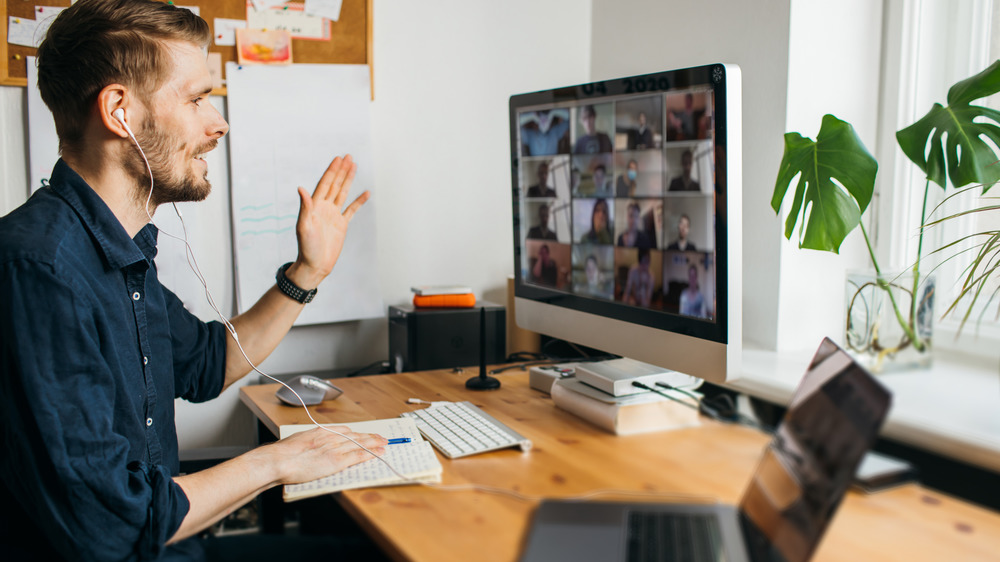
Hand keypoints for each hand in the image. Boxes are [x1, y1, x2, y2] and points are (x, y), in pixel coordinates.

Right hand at [262, 425, 386, 484]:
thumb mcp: (298, 440)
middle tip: (381, 437)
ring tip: (385, 443)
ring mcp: (335, 449)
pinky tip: (379, 453)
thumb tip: (310, 444)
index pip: (345, 431)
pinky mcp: (337, 461)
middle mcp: (331, 438)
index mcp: (321, 432)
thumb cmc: (283, 453)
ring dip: (375, 444)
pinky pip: (358, 456)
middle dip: (370, 437)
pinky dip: (370, 454)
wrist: (279, 460)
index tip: (364, 434)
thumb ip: (309, 441)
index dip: (357, 433)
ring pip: (360, 444)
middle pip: (356, 436)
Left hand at [288, 155, 370, 288]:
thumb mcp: (304, 226)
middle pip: (334, 184)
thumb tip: (301, 188)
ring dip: (348, 180)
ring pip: (343, 193)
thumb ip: (305, 207)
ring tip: (354, 166)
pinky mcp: (342, 224)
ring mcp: (333, 215)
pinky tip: (365, 193)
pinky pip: (352, 210)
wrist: (315, 264)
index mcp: (315, 206)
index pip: (324, 183)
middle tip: (348, 156)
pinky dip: (359, 201)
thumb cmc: (306, 247)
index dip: (331, 171)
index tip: (338, 159)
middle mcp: (324, 207)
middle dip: (341, 170)